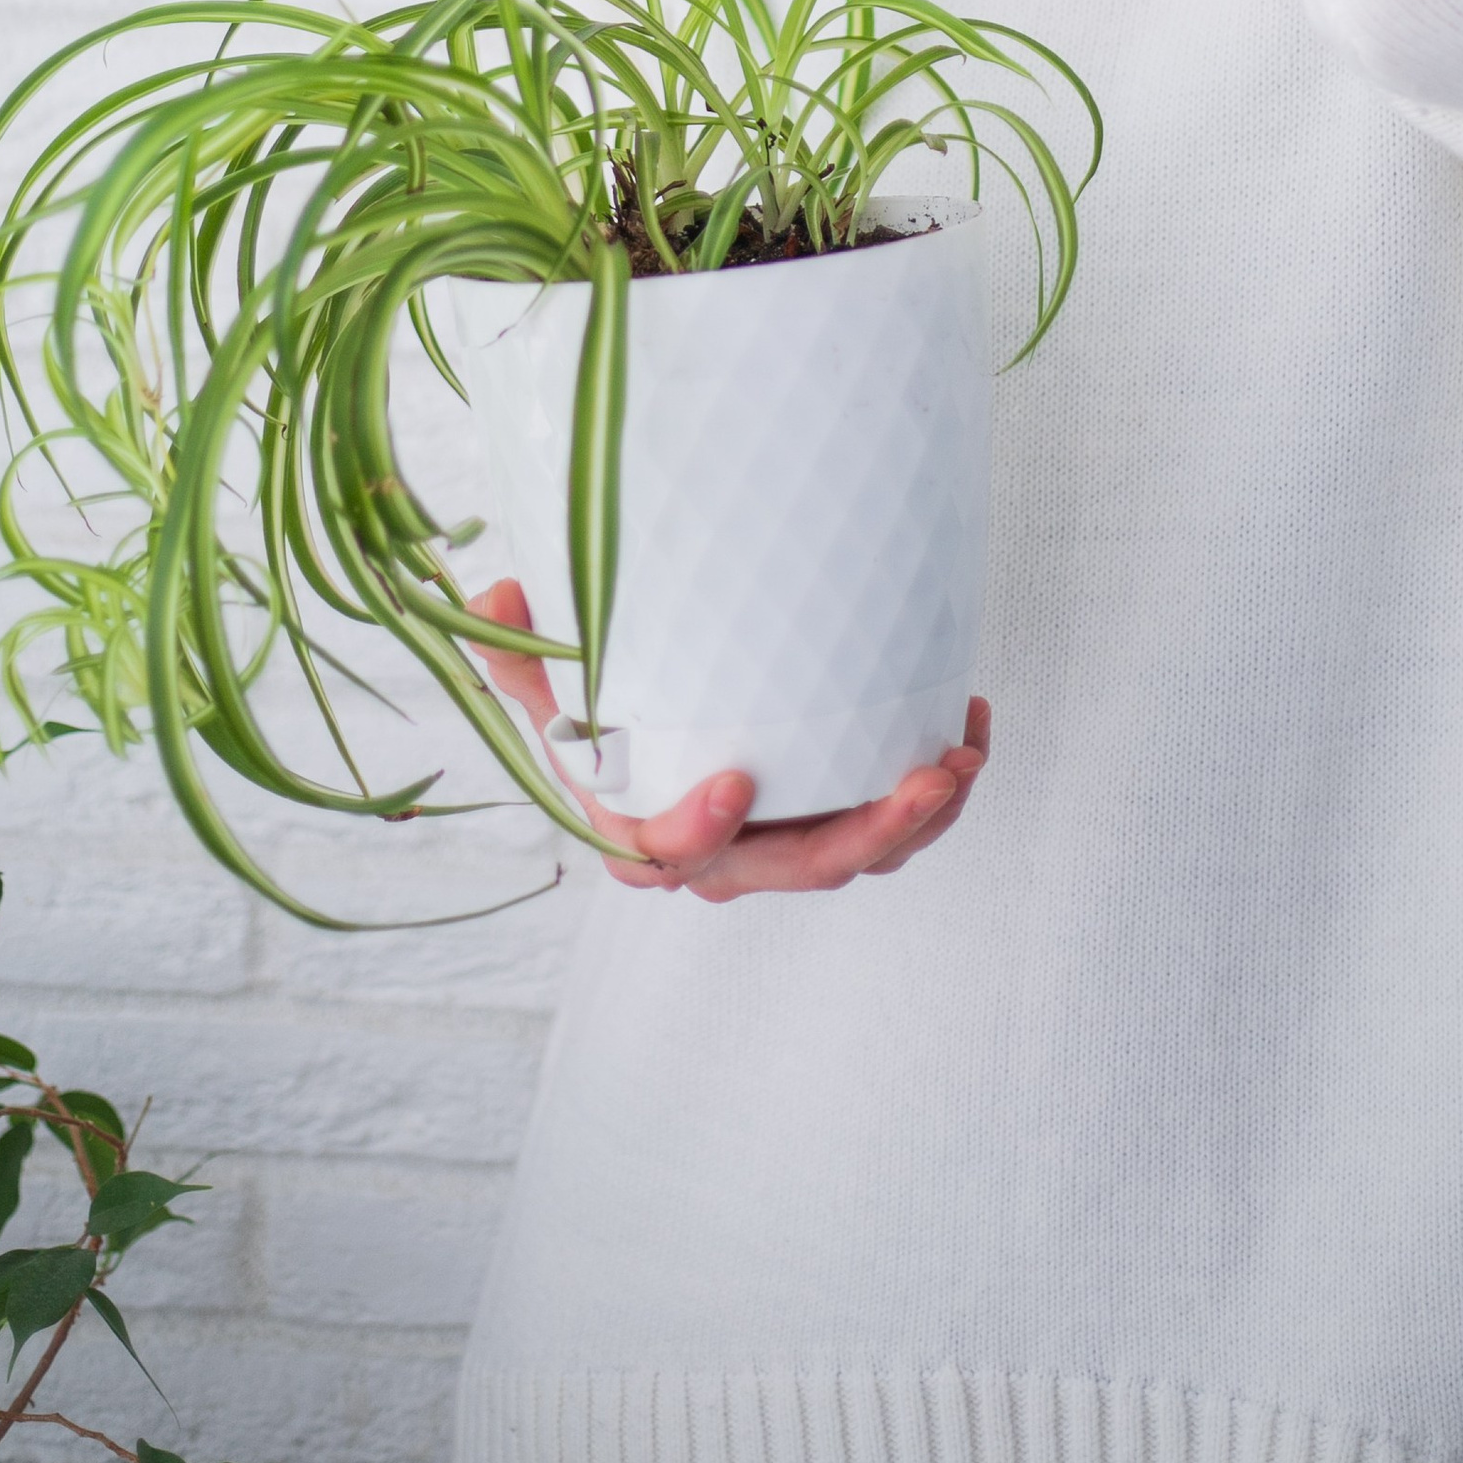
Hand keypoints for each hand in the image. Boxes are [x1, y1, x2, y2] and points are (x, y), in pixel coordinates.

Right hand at [462, 577, 989, 900]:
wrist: (646, 736)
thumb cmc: (597, 711)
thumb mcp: (549, 681)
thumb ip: (523, 646)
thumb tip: (498, 594)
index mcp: (638, 830)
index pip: (665, 854)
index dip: (696, 829)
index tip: (735, 780)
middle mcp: (717, 856)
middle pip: (796, 868)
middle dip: (867, 832)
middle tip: (921, 780)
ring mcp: (778, 845)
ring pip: (856, 857)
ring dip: (919, 820)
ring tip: (963, 758)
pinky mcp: (824, 820)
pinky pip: (886, 828)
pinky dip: (931, 795)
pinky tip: (964, 728)